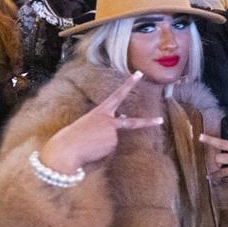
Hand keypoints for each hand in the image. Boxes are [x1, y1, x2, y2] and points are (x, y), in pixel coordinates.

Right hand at [39, 72, 162, 172]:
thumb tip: (124, 119)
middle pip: (132, 123)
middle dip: (148, 122)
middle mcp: (109, 120)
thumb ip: (108, 120)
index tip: (138, 74)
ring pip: (113, 141)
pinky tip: (93, 151)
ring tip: (89, 146)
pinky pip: (110, 150)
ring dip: (103, 145)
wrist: (66, 150)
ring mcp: (113, 133)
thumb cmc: (73, 137)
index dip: (129, 84)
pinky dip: (103, 152)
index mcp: (100, 111)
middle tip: (160, 120)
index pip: (117, 95)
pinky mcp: (112, 145)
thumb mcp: (90, 124)